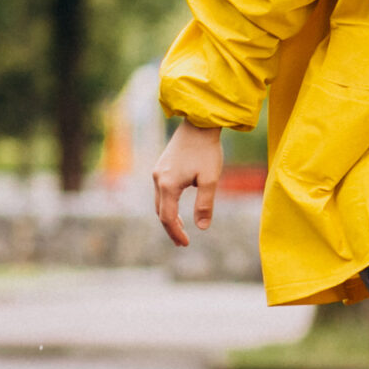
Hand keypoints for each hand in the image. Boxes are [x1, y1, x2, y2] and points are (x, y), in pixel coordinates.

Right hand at [152, 121, 224, 247]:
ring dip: (168, 216)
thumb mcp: (210, 180)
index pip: (168, 218)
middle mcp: (158, 179)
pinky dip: (167, 204)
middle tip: (182, 242)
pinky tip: (178, 208)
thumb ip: (205, 204)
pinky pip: (161, 191)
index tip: (186, 244)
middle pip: (160, 212)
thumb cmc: (207, 151)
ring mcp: (157, 172)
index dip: (176, 233)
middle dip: (170, 228)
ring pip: (159, 202)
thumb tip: (202, 228)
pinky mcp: (161, 166)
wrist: (199, 124)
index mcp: (168, 185)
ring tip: (181, 228)